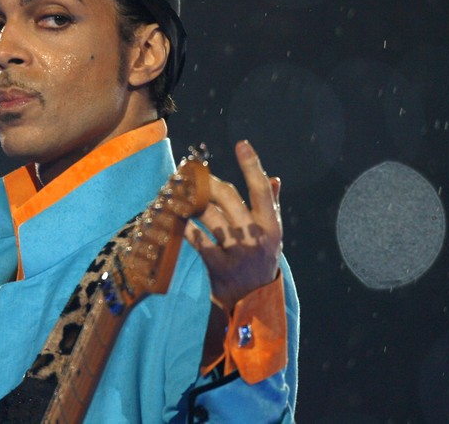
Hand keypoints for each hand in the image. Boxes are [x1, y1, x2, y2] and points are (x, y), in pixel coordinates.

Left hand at [188, 140, 281, 312]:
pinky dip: (184, 226)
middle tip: (193, 174)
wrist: (253, 304)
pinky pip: (197, 240)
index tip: (241, 144)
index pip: (263, 190)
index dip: (252, 165)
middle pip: (229, 198)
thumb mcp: (272, 236)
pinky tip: (175, 216)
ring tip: (179, 191)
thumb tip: (273, 178)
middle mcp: (257, 238)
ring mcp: (238, 253)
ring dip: (191, 201)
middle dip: (208, 182)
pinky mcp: (219, 267)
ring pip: (210, 216)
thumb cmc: (261, 262)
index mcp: (273, 226)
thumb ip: (272, 206)